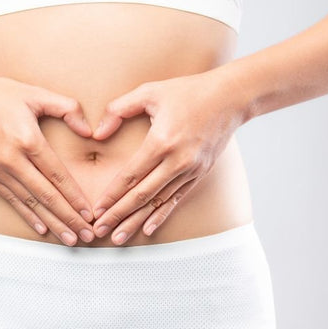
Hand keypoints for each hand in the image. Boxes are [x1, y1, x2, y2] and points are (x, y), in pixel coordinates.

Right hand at [0, 73, 96, 245]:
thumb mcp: (35, 93)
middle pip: (46, 196)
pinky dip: (28, 216)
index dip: (75, 197)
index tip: (90, 213)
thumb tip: (89, 131)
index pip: (57, 175)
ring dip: (52, 223)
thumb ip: (67, 108)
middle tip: (87, 235)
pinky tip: (42, 228)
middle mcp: (12, 160)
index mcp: (28, 139)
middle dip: (69, 218)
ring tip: (70, 239)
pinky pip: (12, 200)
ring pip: (31, 203)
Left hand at [87, 70, 250, 244]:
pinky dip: (161, 215)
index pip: (130, 175)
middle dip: (118, 215)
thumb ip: (118, 109)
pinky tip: (148, 229)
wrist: (231, 97)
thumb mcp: (149, 91)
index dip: (112, 195)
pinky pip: (177, 199)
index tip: (96, 210)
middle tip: (98, 231)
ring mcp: (191, 170)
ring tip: (117, 237)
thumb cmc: (187, 91)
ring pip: (158, 202)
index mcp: (162, 141)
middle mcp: (178, 160)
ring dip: (136, 221)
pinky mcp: (200, 173)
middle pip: (142, 195)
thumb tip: (97, 134)